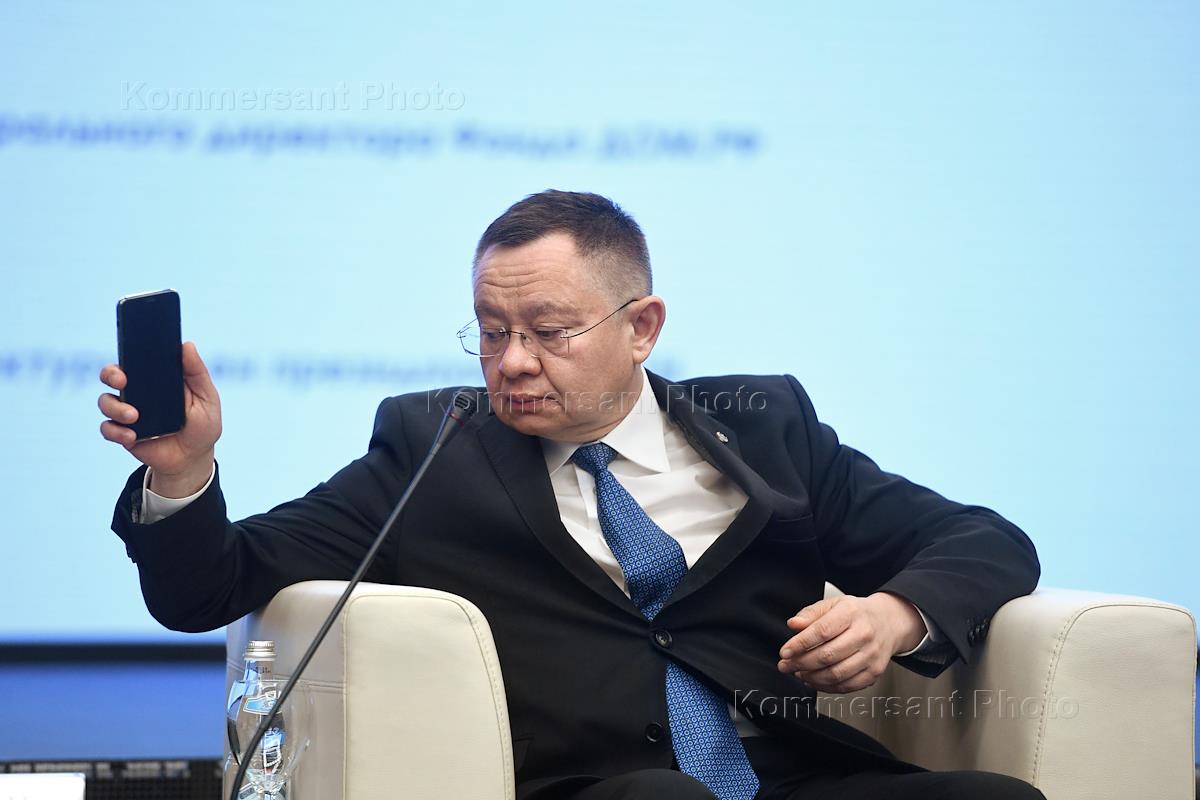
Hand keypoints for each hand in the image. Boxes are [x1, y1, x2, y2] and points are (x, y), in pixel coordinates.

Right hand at [98, 341, 221, 494]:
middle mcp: (138, 393)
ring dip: (115, 407)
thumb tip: (187, 345)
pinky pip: (107, 429)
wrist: (194, 458)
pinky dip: (116, 431)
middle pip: (111, 375)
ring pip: (105, 401)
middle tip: (122, 382)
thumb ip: (197, 373)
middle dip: (111, 374)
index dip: (128, 353)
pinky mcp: (124, 434)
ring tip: (134, 417)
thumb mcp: (207, 398)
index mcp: (157, 379)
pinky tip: (132, 437)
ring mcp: (128, 413)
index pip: (136, 359)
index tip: (132, 353)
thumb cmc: (203, 424)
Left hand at [775, 592, 925, 692]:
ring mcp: (871, 655)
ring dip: (812, 677)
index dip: (800, 644)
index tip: (785, 652)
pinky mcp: (874, 672)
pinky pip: (847, 686)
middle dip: (801, 663)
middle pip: (827, 655)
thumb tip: (794, 624)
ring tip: (799, 673)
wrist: (888, 622)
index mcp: (851, 613)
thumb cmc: (857, 614)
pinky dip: (827, 687)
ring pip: (836, 674)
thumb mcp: (833, 604)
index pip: (821, 631)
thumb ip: (811, 614)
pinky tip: (815, 681)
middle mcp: (864, 634)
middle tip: (786, 665)